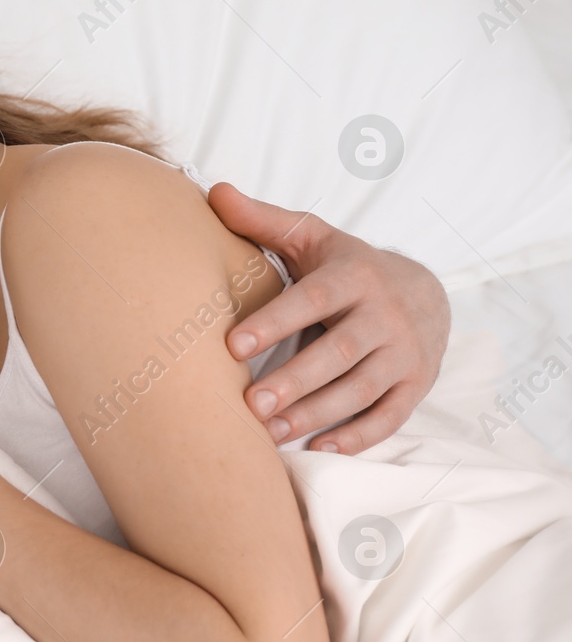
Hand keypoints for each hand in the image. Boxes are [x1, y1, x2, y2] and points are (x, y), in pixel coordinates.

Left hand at [209, 182, 448, 454]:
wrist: (426, 290)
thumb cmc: (348, 266)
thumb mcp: (313, 237)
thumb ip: (264, 220)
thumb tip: (214, 192)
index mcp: (355, 277)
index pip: (313, 300)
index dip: (275, 322)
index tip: (232, 345)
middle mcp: (386, 316)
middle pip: (339, 354)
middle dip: (294, 381)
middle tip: (250, 405)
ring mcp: (406, 354)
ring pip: (361, 390)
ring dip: (316, 414)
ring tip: (269, 433)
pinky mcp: (416, 385)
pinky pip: (390, 416)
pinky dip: (358, 436)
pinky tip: (321, 449)